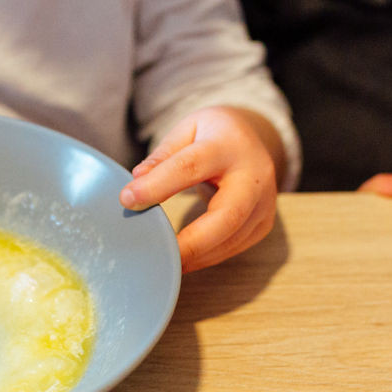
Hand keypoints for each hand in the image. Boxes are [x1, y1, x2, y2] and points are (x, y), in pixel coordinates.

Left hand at [119, 106, 279, 271]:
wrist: (253, 139)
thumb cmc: (214, 135)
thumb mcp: (186, 131)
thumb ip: (162, 157)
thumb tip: (136, 183)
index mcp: (228, 145)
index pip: (191, 167)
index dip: (158, 186)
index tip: (127, 199)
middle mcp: (254, 175)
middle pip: (227, 216)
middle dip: (190, 241)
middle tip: (156, 252)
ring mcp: (264, 203)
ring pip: (231, 238)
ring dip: (196, 255)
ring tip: (164, 260)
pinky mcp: (264, 224)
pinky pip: (234, 247)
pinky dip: (206, 257)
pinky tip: (184, 259)